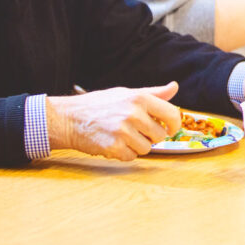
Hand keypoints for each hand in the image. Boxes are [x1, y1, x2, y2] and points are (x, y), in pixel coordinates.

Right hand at [46, 81, 181, 159]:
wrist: (69, 118)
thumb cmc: (99, 105)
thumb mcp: (126, 93)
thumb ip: (153, 93)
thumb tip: (174, 87)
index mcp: (139, 98)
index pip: (171, 114)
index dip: (174, 124)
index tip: (170, 128)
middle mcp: (133, 114)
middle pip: (160, 135)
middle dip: (151, 136)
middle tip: (137, 130)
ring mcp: (123, 132)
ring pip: (147, 148)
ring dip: (138, 145)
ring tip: (123, 136)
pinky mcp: (114, 147)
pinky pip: (132, 157)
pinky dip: (125, 154)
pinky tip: (115, 143)